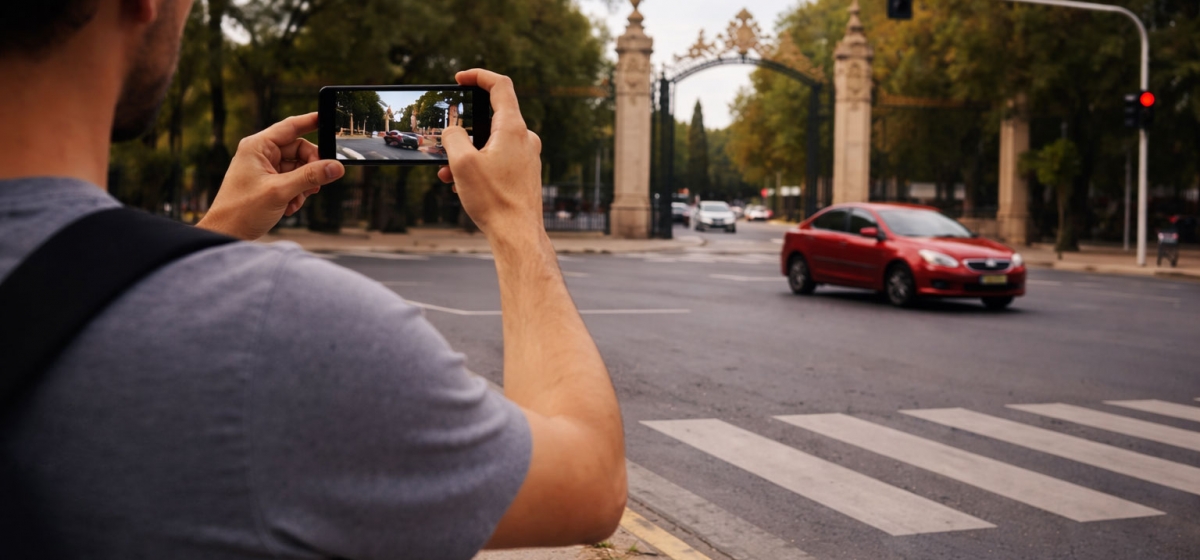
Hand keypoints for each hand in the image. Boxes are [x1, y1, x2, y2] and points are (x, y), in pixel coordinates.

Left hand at [198, 113, 344, 239]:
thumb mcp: (280, 191)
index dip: (311, 122)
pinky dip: (296, 193)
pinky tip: (290, 206)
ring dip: (303, 185)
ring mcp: (265, 169)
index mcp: (257, 147)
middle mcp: (261, 154)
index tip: (330, 119)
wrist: (226, 233)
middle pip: (299, 151)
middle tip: (317, 183)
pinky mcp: (268, 183)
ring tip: (297, 199)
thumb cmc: (241, 210)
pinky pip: (292, 181)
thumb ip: (310, 177)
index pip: (290, 127)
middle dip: (310, 168)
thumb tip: (336, 167)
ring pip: (298, 168)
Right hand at [438, 69, 542, 236]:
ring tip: (448, 174)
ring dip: (466, 153)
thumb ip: (453, 138)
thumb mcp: (462, 163)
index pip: (500, 86)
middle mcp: (524, 139)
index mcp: (512, 128)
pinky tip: (461, 185)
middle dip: (463, 130)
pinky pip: (497, 160)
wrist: (518, 235)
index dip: (478, 76)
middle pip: (490, 118)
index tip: (459, 79)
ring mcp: (527, 157)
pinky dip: (478, 166)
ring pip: (490, 143)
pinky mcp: (524, 174)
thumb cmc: (494, 200)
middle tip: (443, 142)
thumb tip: (453, 131)